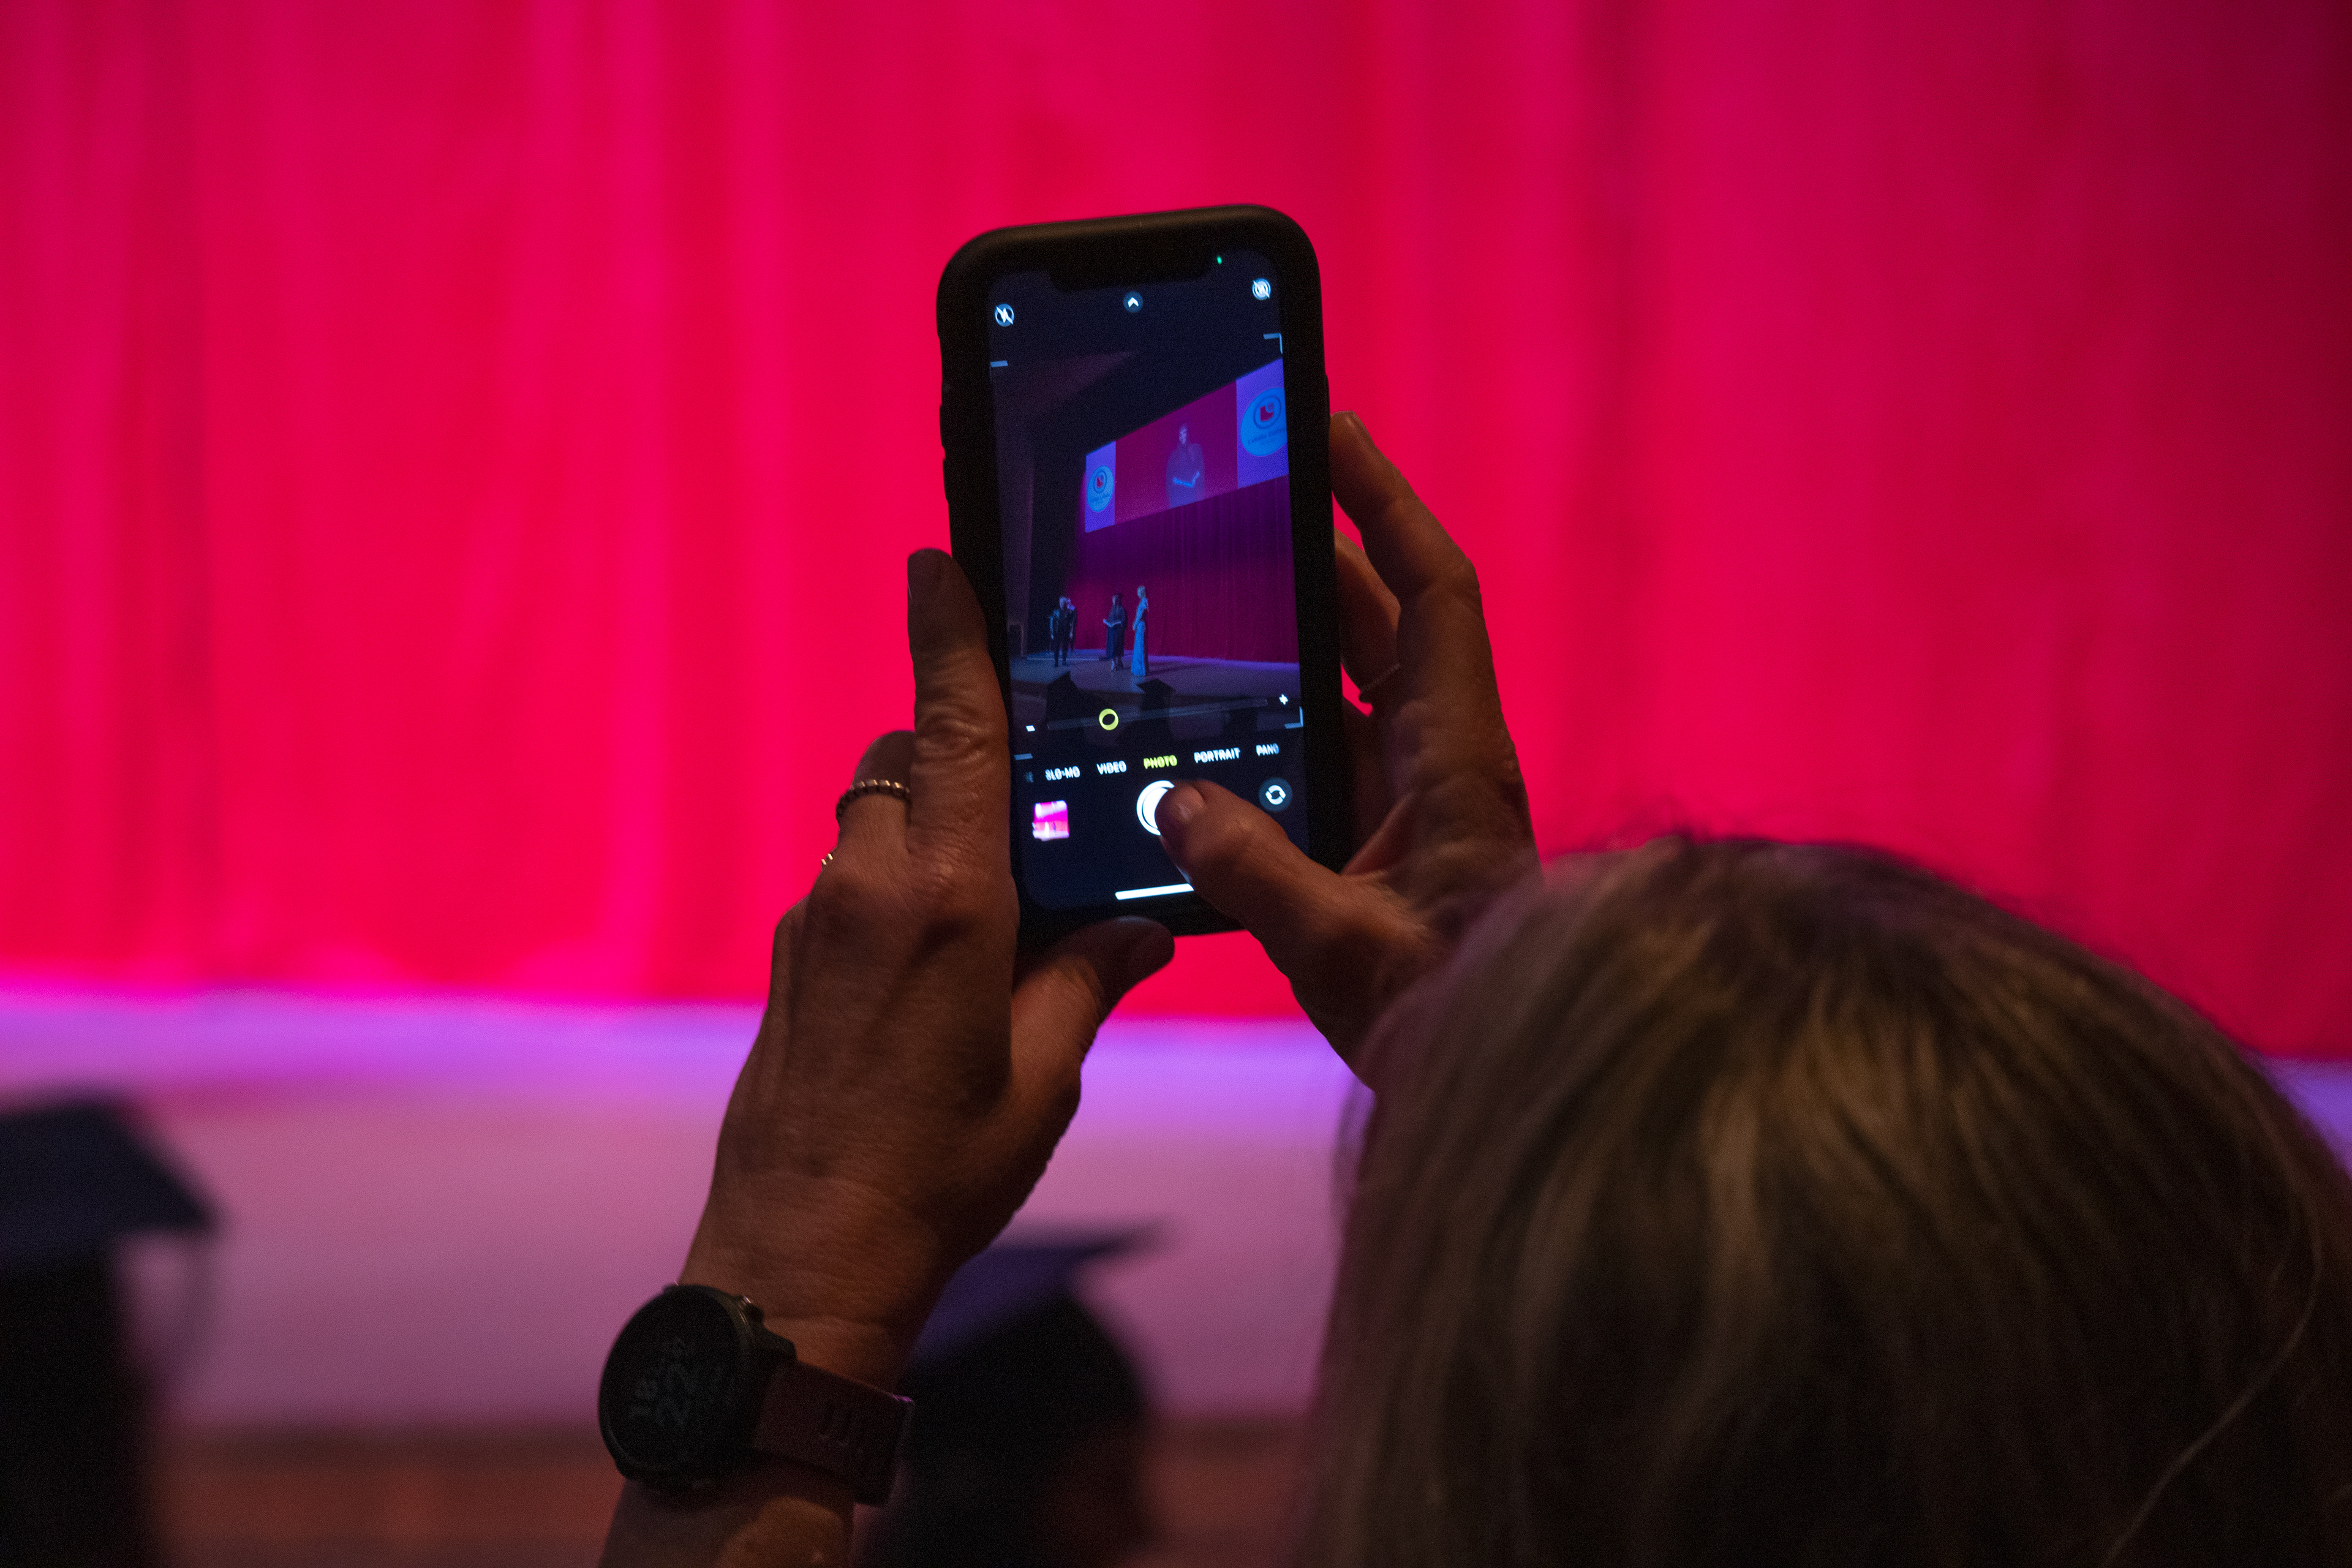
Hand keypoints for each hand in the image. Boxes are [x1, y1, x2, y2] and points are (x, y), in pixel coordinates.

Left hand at [678, 551, 1172, 1386]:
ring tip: (992, 908)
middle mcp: (871, 890)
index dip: (948, 638)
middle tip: (1022, 800)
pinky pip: (850, 885)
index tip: (937, 560)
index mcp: (950, 900)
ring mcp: (817, 923)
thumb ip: (1088, 978)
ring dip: (926, 830)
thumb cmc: (940, 1170)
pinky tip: (938, 970)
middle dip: (953, 753)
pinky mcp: (792, 964)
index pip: (951, 731)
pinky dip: (896, 890)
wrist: (805, 1256)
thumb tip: (1136, 927)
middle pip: (902, 764)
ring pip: (871, 823)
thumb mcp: (1045, 1075)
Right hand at [1156, 413, 1536, 1079]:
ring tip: (1197, 596)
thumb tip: (1174, 803)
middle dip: (1314, 556)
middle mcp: (1440, 765)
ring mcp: (1411, 804)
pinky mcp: (1381, 846)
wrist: (1502, 1084)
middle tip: (1234, 499)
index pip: (1434, 594)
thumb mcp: (1344, 949)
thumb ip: (1256, 873)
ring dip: (1282, 642)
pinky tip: (1195, 733)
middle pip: (1380, 624)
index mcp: (1458, 761)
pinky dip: (1266, 730)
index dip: (1386, 506)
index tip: (1332, 433)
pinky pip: (1319, 758)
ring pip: (1344, 689)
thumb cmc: (1451, 1018)